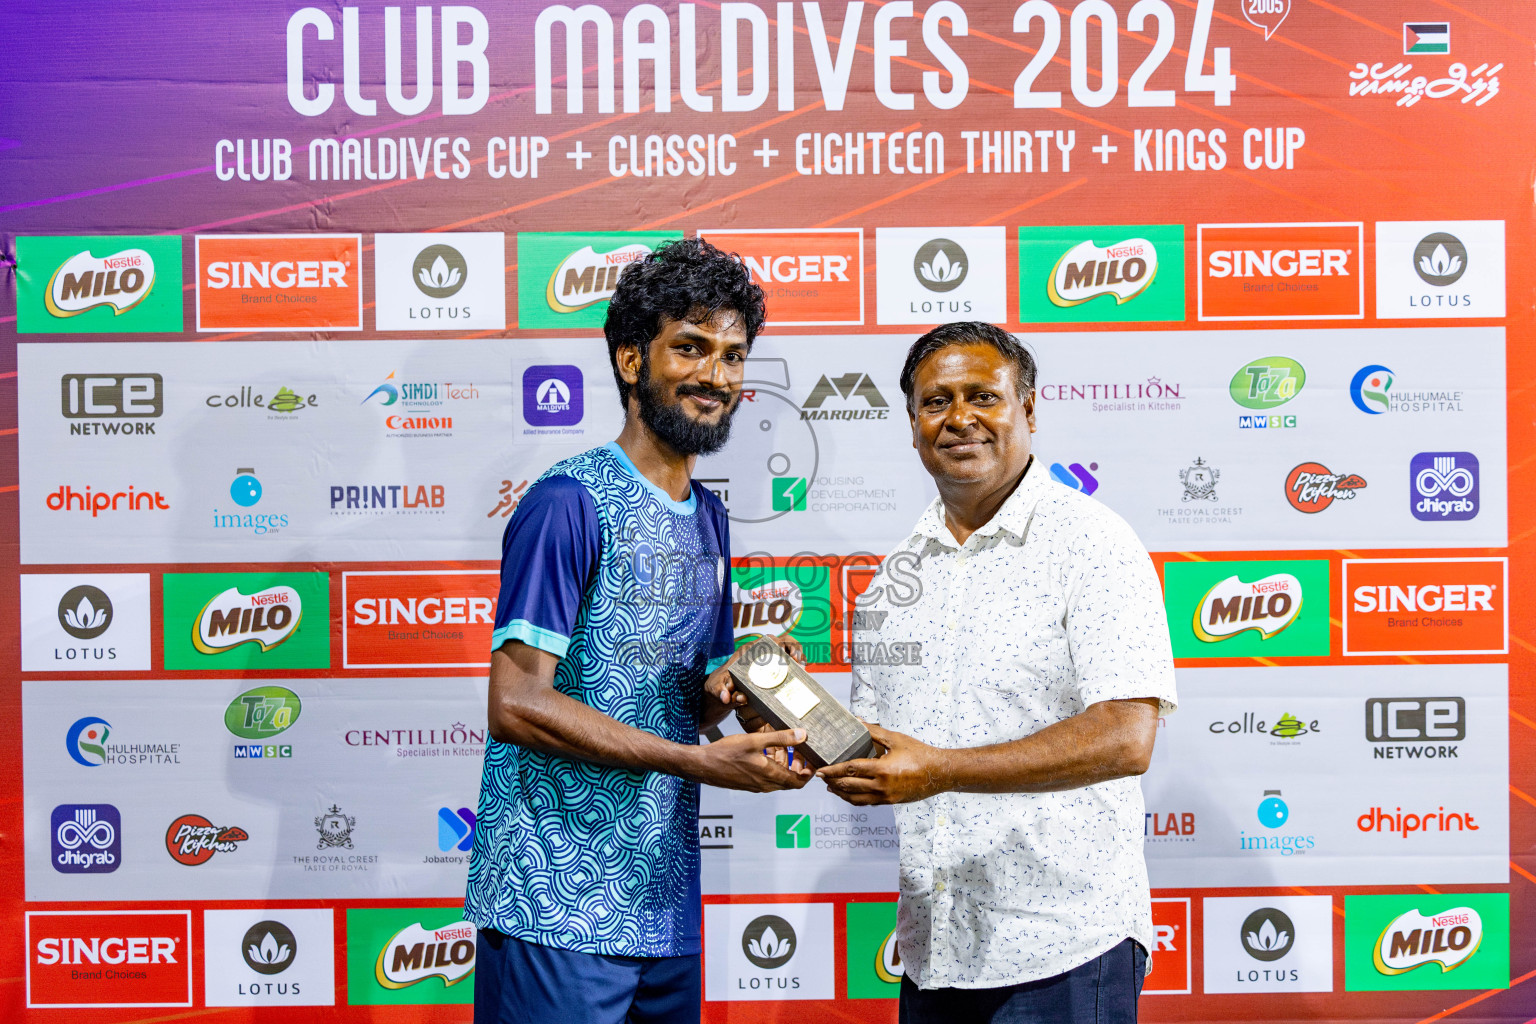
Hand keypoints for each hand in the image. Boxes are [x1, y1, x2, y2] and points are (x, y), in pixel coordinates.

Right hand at [691, 729, 812, 791]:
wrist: (702, 765)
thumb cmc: (725, 754)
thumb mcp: (755, 740)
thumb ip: (780, 738)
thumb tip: (802, 735)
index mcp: (770, 776)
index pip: (799, 782)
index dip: (809, 772)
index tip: (812, 760)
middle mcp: (765, 785)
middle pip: (790, 781)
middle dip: (798, 766)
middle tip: (799, 751)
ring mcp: (756, 785)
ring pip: (778, 778)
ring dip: (784, 765)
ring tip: (782, 748)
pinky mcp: (749, 782)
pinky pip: (767, 777)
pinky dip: (772, 766)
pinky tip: (766, 751)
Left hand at [701, 633, 806, 730]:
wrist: (720, 692)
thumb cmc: (718, 686)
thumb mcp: (716, 688)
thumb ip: (720, 691)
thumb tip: (727, 697)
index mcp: (748, 652)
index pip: (768, 640)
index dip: (781, 644)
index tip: (787, 656)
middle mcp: (760, 653)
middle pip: (783, 641)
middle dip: (794, 649)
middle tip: (798, 663)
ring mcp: (767, 660)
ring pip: (788, 650)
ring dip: (798, 656)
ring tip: (802, 669)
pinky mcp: (771, 669)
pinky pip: (787, 662)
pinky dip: (796, 664)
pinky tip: (801, 673)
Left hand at [818, 723, 948, 804]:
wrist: (939, 773)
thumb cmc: (919, 753)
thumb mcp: (896, 739)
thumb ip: (874, 731)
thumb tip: (857, 721)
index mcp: (882, 769)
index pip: (850, 770)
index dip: (833, 770)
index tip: (821, 770)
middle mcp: (882, 786)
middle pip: (849, 785)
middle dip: (832, 781)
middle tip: (821, 777)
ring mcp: (886, 797)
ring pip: (856, 799)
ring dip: (841, 793)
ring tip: (831, 787)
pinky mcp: (890, 802)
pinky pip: (867, 803)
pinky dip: (854, 799)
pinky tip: (849, 793)